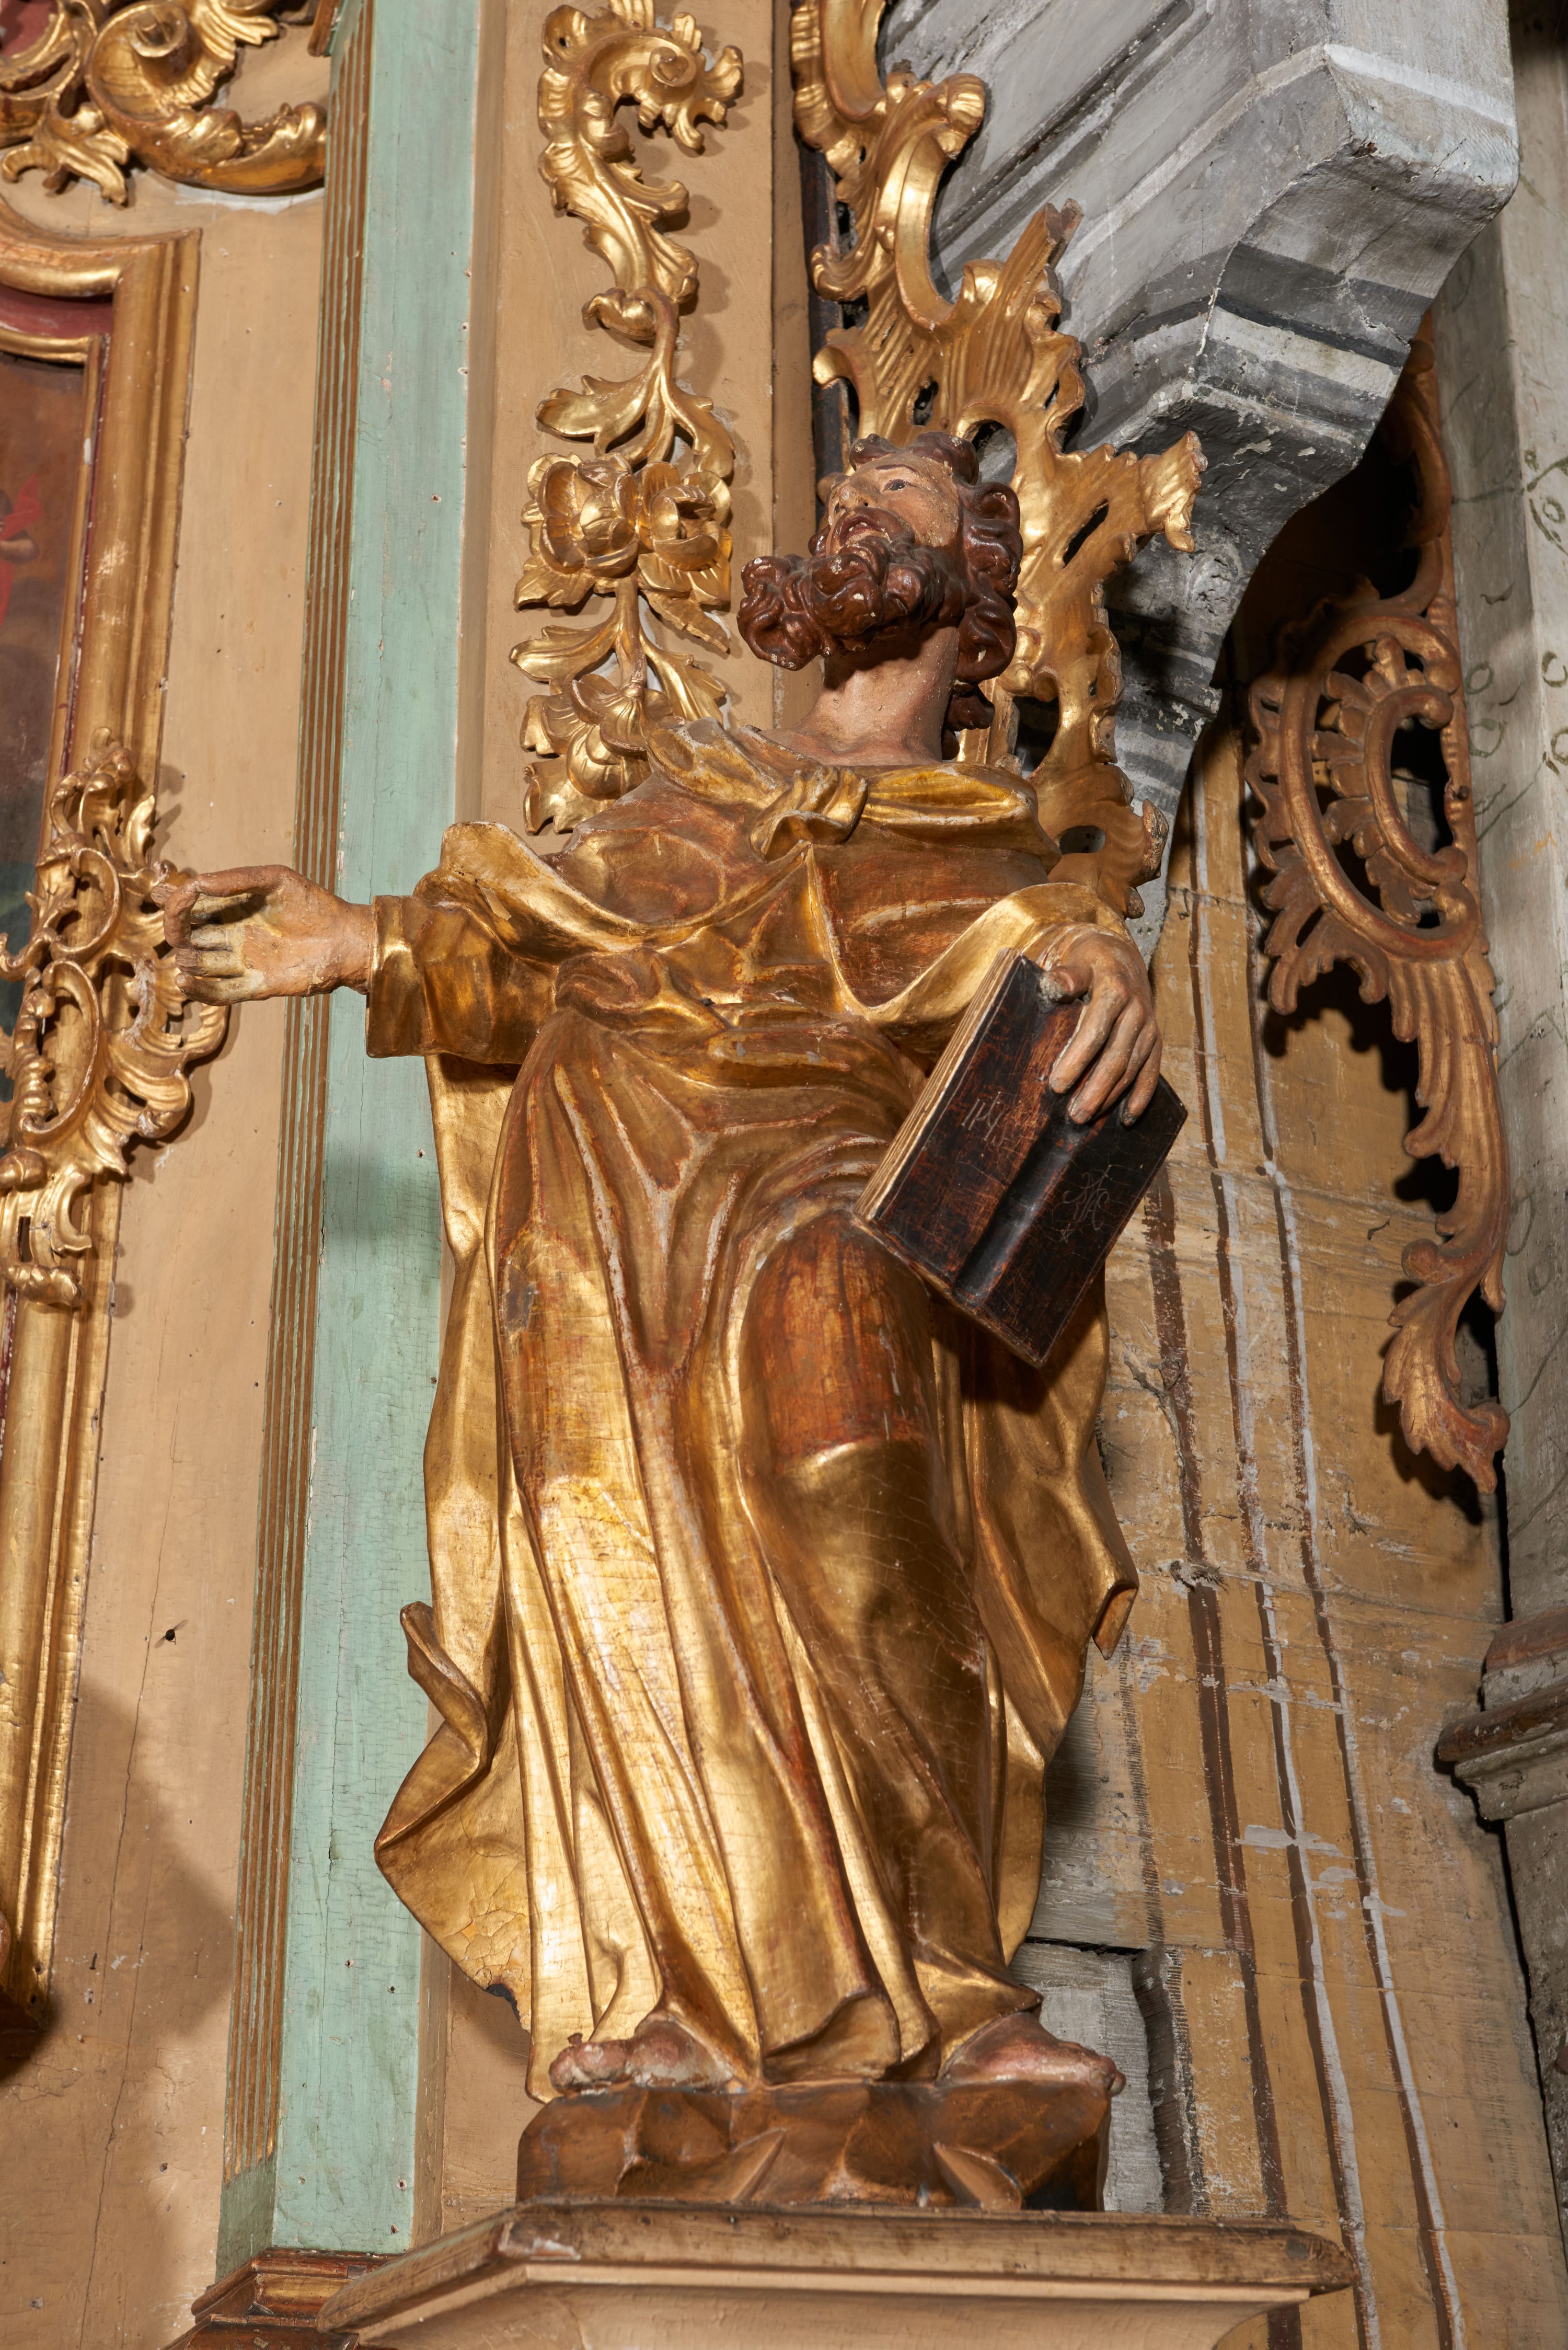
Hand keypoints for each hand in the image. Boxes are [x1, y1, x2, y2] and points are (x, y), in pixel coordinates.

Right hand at [158, 866, 374, 1003]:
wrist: (346, 938)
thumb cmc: (314, 904)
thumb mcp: (276, 879)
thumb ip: (237, 879)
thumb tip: (197, 883)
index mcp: (232, 909)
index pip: (190, 906)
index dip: (173, 901)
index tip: (167, 893)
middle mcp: (232, 935)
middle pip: (186, 935)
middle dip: (175, 927)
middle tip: (177, 923)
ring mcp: (241, 962)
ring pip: (196, 963)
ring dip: (186, 958)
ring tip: (191, 950)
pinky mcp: (255, 986)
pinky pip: (219, 993)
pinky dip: (199, 991)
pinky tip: (186, 981)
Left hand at [1029, 923, 1161, 1123]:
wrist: (1121, 956)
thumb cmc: (1090, 962)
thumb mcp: (1076, 961)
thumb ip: (1066, 975)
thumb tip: (1053, 985)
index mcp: (1114, 991)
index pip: (1095, 1031)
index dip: (1077, 1060)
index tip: (1057, 1084)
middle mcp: (1136, 1011)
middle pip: (1116, 1057)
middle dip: (1095, 1089)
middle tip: (1074, 1115)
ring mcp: (1148, 1026)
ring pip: (1132, 1068)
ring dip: (1111, 1096)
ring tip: (1088, 1118)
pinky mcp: (1155, 1038)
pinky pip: (1152, 1070)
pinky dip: (1141, 1095)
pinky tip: (1127, 1117)